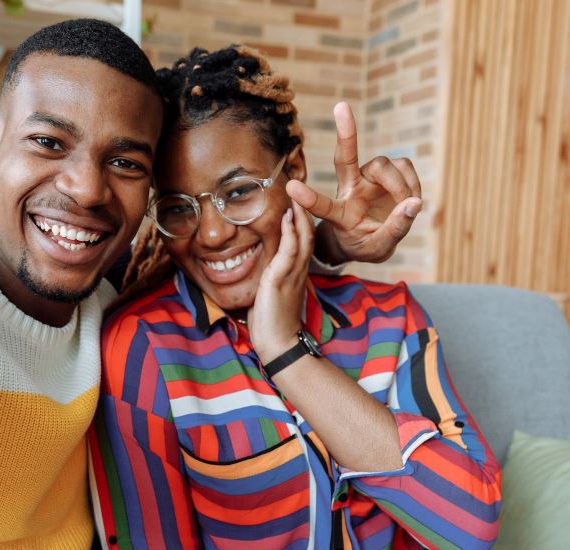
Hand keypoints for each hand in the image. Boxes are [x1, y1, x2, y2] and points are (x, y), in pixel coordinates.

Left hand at [247, 200, 313, 359]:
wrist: (278, 344)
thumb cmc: (273, 322)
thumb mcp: (271, 293)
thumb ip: (271, 276)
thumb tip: (262, 267)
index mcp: (297, 272)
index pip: (302, 239)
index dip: (301, 218)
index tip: (295, 199)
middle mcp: (299, 270)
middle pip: (307, 232)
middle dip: (303, 208)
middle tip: (298, 185)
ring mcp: (293, 274)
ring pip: (302, 238)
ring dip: (299, 213)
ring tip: (296, 191)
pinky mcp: (281, 280)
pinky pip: (290, 252)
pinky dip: (290, 233)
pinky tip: (287, 217)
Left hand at [287, 101, 421, 264]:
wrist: (376, 237)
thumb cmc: (369, 243)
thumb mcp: (380, 247)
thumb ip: (396, 228)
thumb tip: (415, 203)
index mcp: (339, 213)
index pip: (322, 206)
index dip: (308, 197)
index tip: (291, 187)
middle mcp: (349, 188)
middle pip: (345, 159)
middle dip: (345, 133)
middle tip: (341, 106)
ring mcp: (368, 177)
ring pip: (384, 166)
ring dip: (400, 185)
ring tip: (407, 205)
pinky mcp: (387, 171)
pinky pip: (404, 166)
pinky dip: (412, 183)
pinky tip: (411, 199)